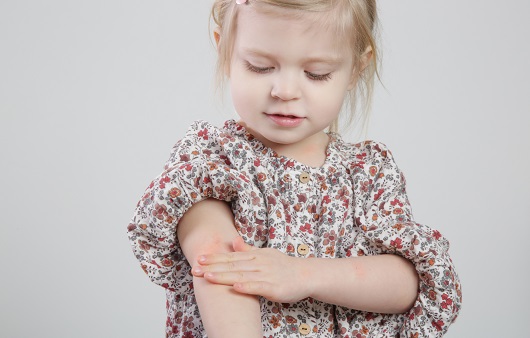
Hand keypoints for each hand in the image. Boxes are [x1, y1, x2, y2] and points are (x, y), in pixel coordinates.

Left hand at [192, 237, 310, 302]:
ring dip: (224, 276)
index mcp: (255, 256)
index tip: (199, 259)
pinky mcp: (274, 288)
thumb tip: (233, 240)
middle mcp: (258, 264)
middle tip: (195, 269)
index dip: (214, 258)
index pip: (231, 257)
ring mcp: (266, 275)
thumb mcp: (265, 254)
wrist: (306, 275)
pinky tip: (235, 288)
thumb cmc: (283, 266)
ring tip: (208, 277)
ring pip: (241, 276)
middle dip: (212, 267)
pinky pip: (258, 287)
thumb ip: (248, 249)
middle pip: (232, 266)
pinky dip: (247, 287)